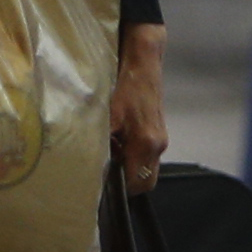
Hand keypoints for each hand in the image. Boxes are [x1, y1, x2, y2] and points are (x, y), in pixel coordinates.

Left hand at [108, 24, 167, 192]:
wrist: (143, 64)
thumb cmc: (125, 86)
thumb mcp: (107, 114)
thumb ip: (102, 142)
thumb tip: (90, 163)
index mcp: (146, 144)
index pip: (137, 183)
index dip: (120, 187)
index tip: (103, 181)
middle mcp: (158, 145)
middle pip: (145, 181)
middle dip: (127, 181)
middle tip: (107, 169)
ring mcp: (161, 139)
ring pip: (146, 168)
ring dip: (129, 166)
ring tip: (111, 151)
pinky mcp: (159, 132)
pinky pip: (147, 155)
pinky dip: (133, 154)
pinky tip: (119, 139)